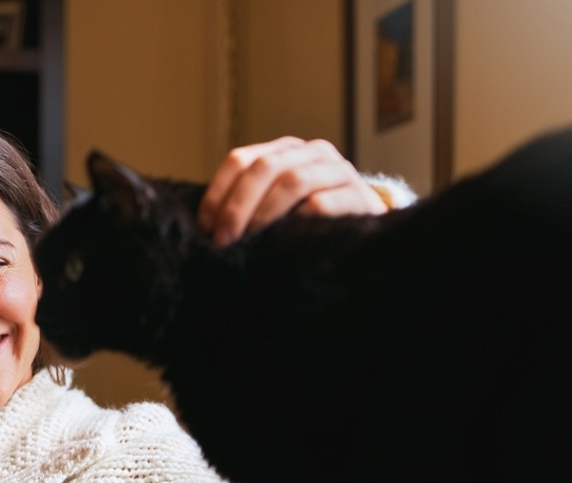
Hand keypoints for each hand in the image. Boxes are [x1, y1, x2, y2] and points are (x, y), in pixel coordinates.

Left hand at [198, 137, 388, 245]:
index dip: (218, 193)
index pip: (240, 159)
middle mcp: (311, 152)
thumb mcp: (277, 204)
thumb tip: (207, 227)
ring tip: (250, 242)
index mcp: (284, 150)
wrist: (365, 228)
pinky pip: (322, 204)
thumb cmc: (311, 220)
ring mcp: (338, 171)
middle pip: (264, 168)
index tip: (206, 227)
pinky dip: (297, 221)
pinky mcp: (359, 195)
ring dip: (264, 214)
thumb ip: (249, 203)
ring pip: (292, 181)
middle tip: (224, 240)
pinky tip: (283, 242)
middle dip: (237, 207)